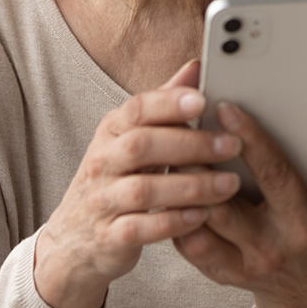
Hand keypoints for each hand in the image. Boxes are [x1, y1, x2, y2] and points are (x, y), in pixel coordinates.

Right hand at [33, 61, 245, 307]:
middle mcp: (103, 162)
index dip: (169, 103)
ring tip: (229, 184)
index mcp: (111, 131)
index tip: (203, 100)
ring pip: (144, 190)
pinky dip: (173, 222)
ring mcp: (103, 200)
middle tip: (232, 145)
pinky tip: (203, 217)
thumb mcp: (131, 138)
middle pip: (142, 146)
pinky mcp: (109, 237)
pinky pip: (141, 229)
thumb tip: (196, 67)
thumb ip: (164, 106)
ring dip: (190, 186)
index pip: (136, 109)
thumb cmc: (114, 180)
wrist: (74, 240)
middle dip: (190, 144)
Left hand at [173, 106, 306, 307]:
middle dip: (199, 165)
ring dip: (180, 190)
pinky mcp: (221, 275)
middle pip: (224, 205)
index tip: (226, 108)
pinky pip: (188, 245)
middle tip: (180, 127)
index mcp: (303, 224)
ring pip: (199, 226)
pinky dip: (176, 215)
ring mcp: (242, 265)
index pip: (274, 175)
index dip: (251, 140)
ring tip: (168, 153)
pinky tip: (169, 187)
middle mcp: (269, 248)